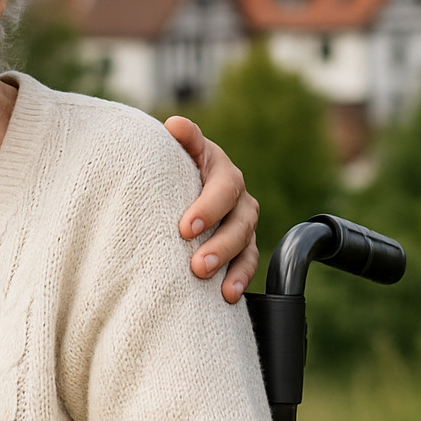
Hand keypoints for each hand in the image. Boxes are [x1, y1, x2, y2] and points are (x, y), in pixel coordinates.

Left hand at [164, 116, 258, 302]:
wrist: (179, 182)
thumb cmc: (173, 164)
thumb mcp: (178, 149)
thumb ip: (182, 138)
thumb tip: (175, 125)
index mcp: (222, 170)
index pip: (223, 188)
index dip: (209, 208)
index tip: (186, 228)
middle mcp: (238, 197)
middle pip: (239, 221)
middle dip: (219, 244)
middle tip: (197, 264)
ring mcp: (243, 222)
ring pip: (245, 244)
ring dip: (229, 265)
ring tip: (208, 280)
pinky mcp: (242, 245)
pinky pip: (247, 263)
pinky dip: (239, 279)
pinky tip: (226, 296)